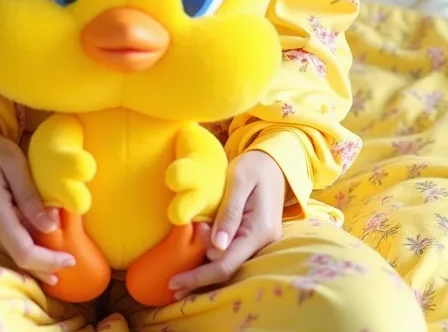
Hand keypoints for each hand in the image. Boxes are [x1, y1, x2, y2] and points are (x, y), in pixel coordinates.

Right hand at [0, 132, 75, 285]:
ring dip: (33, 258)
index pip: (22, 250)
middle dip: (43, 263)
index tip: (70, 260)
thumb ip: (31, 197)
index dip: (47, 260)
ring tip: (57, 257)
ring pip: (8, 255)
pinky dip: (21, 248)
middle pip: (16, 257)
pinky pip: (1, 245)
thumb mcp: (15, 163)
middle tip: (69, 261)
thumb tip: (51, 227)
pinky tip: (36, 245)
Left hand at [168, 150, 285, 297]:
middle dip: (199, 279)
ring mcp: (260, 242)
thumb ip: (229, 213)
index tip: (174, 282)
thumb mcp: (238, 182)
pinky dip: (213, 258)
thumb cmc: (255, 166)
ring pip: (229, 263)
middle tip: (172, 286)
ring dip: (205, 270)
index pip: (226, 264)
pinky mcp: (253, 237)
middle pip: (227, 269)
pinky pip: (232, 253)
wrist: (274, 162)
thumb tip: (216, 247)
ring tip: (181, 274)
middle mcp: (263, 242)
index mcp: (260, 230)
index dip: (200, 276)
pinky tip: (197, 259)